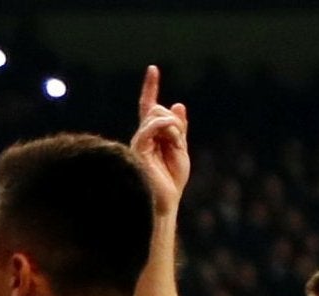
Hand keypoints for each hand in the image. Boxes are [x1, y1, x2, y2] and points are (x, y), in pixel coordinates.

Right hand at [131, 65, 189, 216]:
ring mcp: (138, 142)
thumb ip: (179, 129)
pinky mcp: (138, 148)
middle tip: (180, 142)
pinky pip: (152, 125)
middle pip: (157, 109)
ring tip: (176, 145)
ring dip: (173, 126)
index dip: (150, 88)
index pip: (149, 107)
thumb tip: (177, 104)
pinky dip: (167, 127)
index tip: (153, 69)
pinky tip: (172, 138)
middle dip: (174, 121)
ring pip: (156, 115)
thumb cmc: (171, 182)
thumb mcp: (181, 150)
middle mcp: (141, 137)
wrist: (163, 202)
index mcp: (151, 136)